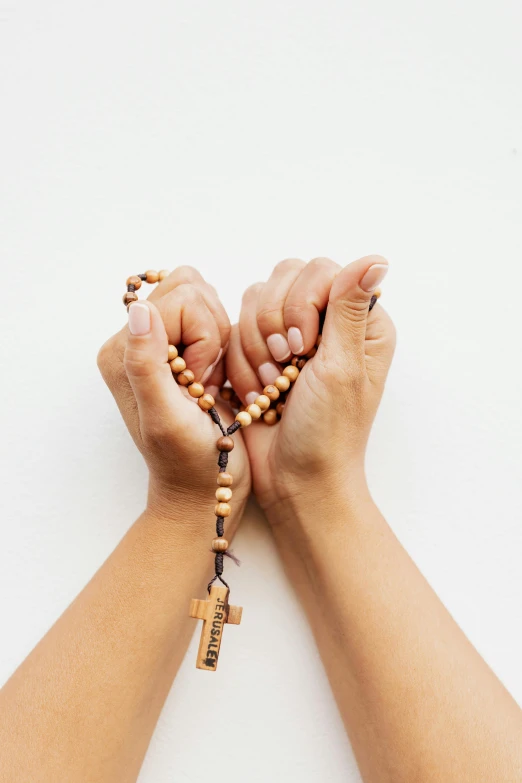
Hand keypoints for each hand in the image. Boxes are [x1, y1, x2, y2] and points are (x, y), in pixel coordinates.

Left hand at [97, 266, 250, 523]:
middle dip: (211, 333)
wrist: (205, 486)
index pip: (178, 298)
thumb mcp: (165, 417)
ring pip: (206, 298)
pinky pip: (214, 316)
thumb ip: (146, 363)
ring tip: (209, 382)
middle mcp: (135, 340)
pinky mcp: (182, 347)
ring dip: (219, 340)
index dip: (203, 336)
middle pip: (191, 288)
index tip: (199, 381)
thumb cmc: (189, 461)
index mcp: (122, 350)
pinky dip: (225, 344)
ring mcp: (160, 341)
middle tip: (204, 381)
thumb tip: (140, 310)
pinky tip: (215, 380)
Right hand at [225, 256, 394, 516]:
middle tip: (285, 368)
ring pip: (254, 299)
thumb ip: (350, 308)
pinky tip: (258, 393)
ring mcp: (290, 332)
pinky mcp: (259, 348)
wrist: (292, 478)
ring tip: (273, 386)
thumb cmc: (327, 432)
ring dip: (256, 348)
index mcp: (361, 321)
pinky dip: (240, 362)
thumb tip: (376, 259)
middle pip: (284, 277)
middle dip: (274, 326)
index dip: (302, 303)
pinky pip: (235, 327)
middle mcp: (327, 320)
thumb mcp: (342, 368)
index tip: (303, 349)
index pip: (322, 271)